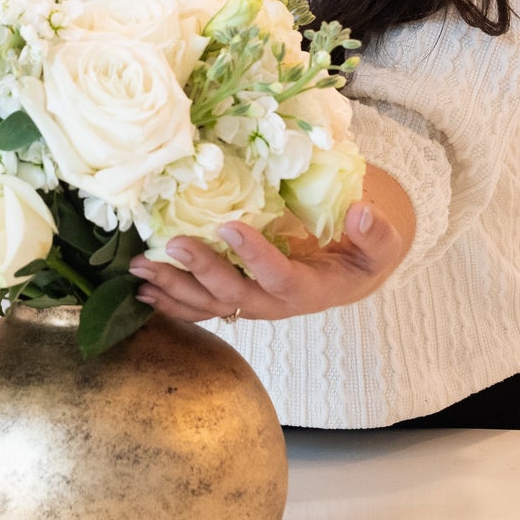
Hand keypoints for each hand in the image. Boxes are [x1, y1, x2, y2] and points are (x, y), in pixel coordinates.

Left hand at [127, 203, 406, 322]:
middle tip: (172, 244)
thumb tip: (362, 212)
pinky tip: (143, 290)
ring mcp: (251, 305)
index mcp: (309, 290)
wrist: (348, 276)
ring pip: (208, 304)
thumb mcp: (379, 245)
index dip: (255, 255)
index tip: (229, 225)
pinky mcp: (236, 300)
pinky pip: (200, 307)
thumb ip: (375, 233)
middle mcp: (274, 304)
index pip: (279, 277)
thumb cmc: (362, 256)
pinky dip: (170, 302)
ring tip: (141, 269)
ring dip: (172, 288)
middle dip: (201, 271)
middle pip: (234, 295)